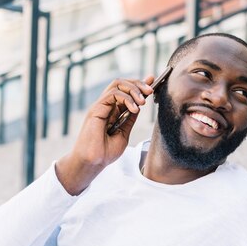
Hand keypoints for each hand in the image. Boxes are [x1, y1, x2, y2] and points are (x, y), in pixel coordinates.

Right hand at [55, 76, 153, 194]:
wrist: (93, 162)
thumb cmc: (105, 152)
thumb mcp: (124, 133)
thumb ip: (130, 119)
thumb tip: (140, 104)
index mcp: (113, 111)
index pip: (126, 91)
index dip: (139, 85)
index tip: (153, 83)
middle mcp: (106, 106)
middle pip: (122, 84)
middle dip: (138, 84)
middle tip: (150, 91)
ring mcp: (101, 106)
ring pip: (117, 85)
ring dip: (133, 90)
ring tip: (142, 102)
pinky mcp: (96, 109)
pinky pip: (112, 94)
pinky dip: (126, 98)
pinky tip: (134, 109)